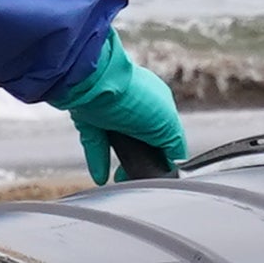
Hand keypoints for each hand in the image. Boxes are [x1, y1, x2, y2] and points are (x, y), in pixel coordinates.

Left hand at [52, 34, 188, 184]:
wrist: (92, 83)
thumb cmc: (134, 98)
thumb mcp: (167, 123)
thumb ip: (174, 144)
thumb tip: (175, 161)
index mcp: (158, 102)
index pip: (166, 132)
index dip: (165, 153)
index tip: (161, 172)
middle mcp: (135, 105)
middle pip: (141, 138)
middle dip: (143, 158)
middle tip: (139, 177)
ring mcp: (111, 111)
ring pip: (118, 141)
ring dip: (120, 161)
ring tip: (120, 179)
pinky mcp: (88, 117)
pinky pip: (95, 143)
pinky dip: (98, 161)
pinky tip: (101, 178)